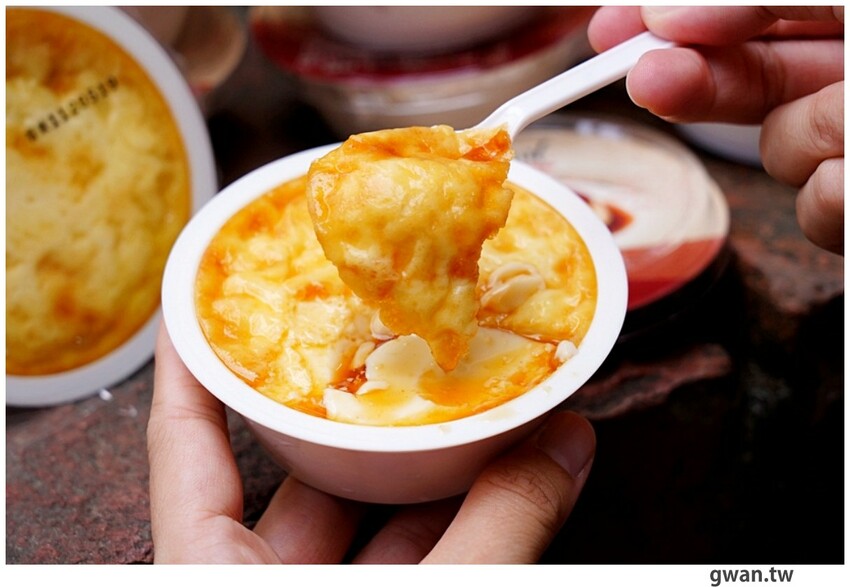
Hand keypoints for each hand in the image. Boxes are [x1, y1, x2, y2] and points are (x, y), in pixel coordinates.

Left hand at [147, 325, 595, 562]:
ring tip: (472, 409)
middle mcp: (253, 584)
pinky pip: (399, 558)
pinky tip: (494, 489)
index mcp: (214, 573)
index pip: (182, 440)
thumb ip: (497, 530)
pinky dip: (445, 527)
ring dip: (418, 475)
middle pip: (296, 474)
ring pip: (358, 523)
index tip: (201, 292)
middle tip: (400, 342)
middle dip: (355, 413)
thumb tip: (567, 442)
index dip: (188, 361)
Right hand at [588, 6, 843, 253]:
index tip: (613, 30)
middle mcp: (849, 78)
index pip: (736, 11)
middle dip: (696, 83)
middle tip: (648, 81)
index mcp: (841, 16)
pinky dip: (834, 198)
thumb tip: (668, 12)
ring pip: (781, 151)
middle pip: (743, 79)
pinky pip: (812, 212)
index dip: (669, 18)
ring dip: (811, 138)